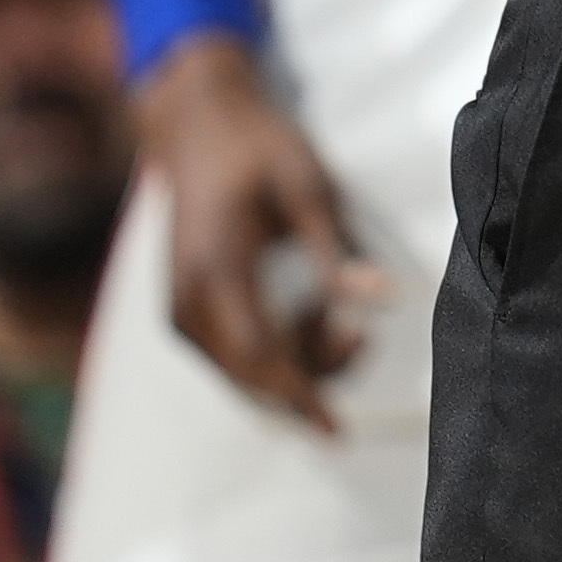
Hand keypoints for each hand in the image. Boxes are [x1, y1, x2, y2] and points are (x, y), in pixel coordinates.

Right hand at [143, 31, 381, 429]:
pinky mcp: (184, 311)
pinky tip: (308, 317)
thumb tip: (383, 301)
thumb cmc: (261, 151)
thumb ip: (338, 252)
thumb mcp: (310, 189)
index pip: (259, 357)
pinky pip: (231, 354)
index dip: (300, 398)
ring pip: (240, 371)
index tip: (338, 431)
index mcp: (216, 270)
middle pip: (249, 374)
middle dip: (312, 375)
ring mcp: (179, 310)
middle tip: (361, 339)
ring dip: (295, 363)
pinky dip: (274, 351)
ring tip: (338, 320)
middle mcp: (186, 301)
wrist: (199, 129)